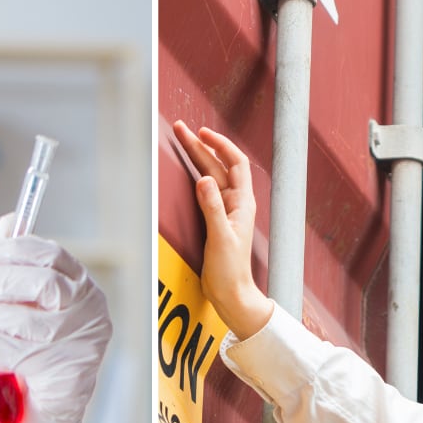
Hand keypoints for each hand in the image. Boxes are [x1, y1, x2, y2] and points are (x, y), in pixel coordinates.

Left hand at [0, 216, 112, 422]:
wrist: (47, 415)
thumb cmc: (36, 353)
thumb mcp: (30, 307)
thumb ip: (22, 267)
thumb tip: (7, 223)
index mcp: (83, 287)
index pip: (51, 255)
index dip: (8, 249)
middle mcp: (90, 313)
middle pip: (40, 284)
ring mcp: (81, 345)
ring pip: (24, 320)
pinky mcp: (66, 375)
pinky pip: (16, 350)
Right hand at [173, 121, 272, 339]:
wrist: (231, 294)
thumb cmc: (230, 271)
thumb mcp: (219, 238)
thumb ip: (212, 207)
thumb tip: (203, 178)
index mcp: (242, 203)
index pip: (235, 163)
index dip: (220, 144)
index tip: (202, 132)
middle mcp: (235, 203)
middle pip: (218, 166)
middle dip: (200, 146)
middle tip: (179, 129)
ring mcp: (225, 211)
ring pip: (210, 176)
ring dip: (197, 158)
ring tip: (181, 140)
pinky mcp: (215, 221)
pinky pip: (206, 191)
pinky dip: (195, 175)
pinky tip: (187, 170)